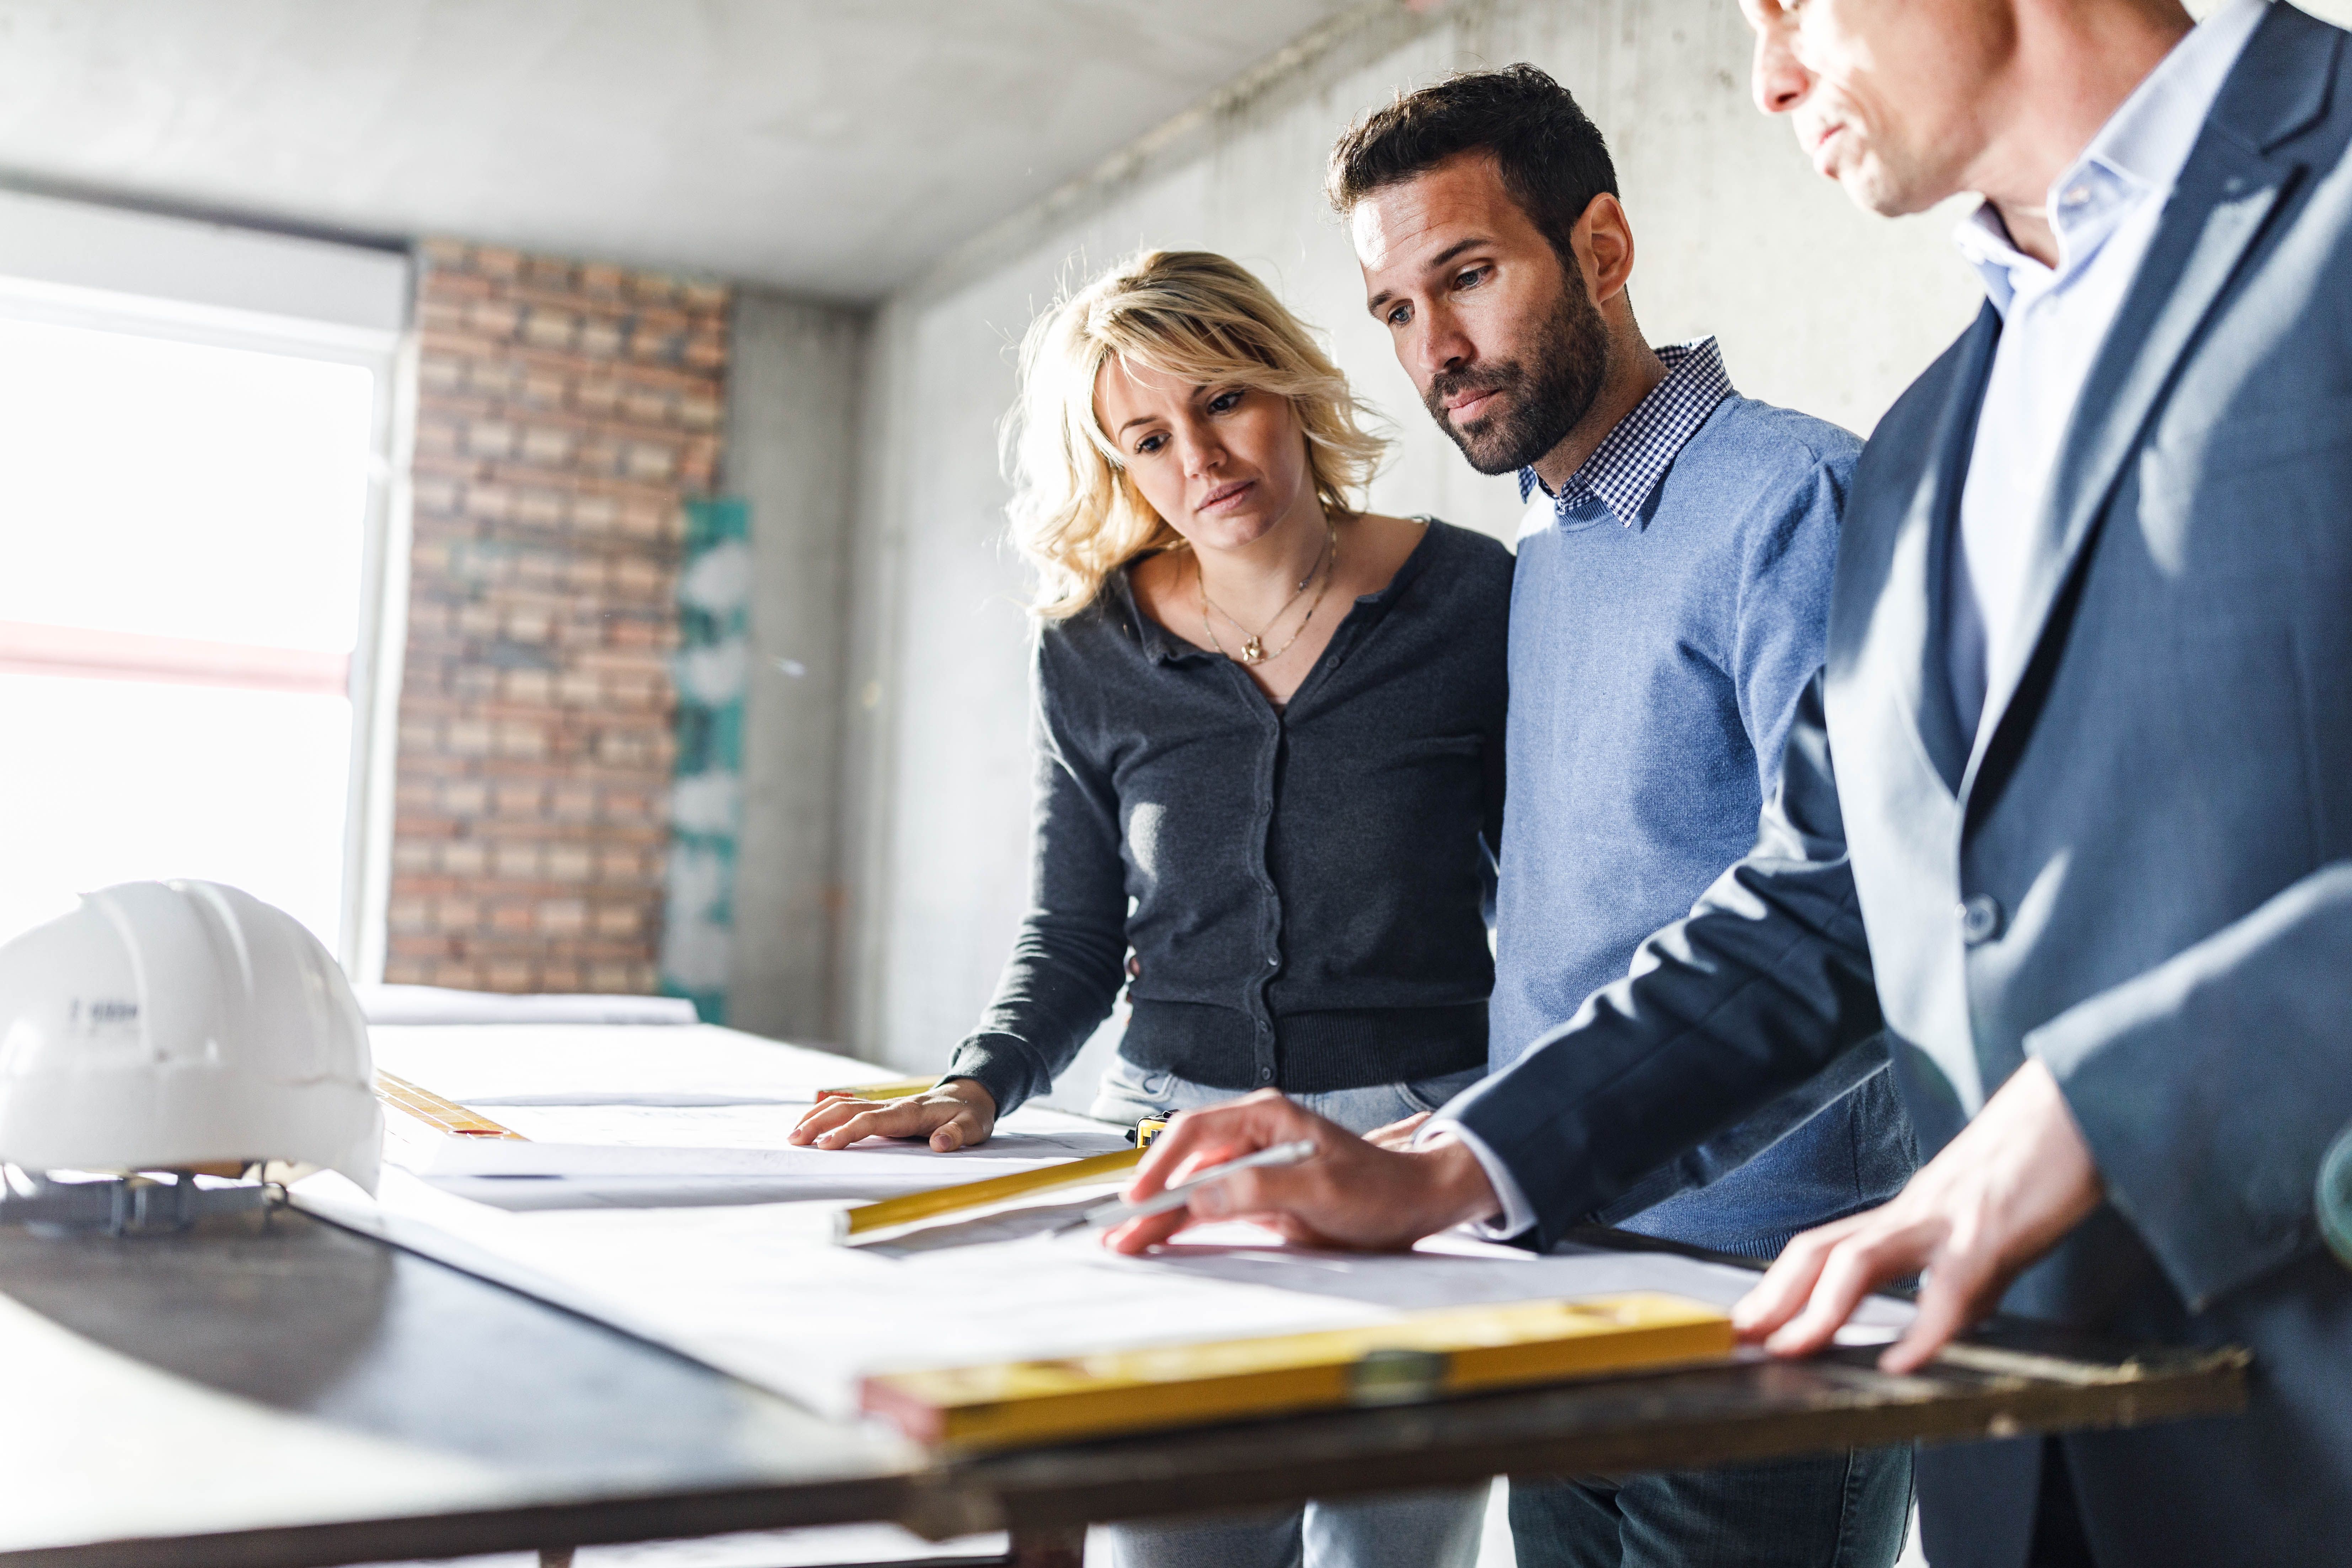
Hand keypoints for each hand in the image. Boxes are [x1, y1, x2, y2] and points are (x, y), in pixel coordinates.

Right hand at [788, 1078, 997, 1151]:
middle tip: (794, 1140)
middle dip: (819, 1123)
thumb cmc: (971, 1115)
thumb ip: (958, 1135)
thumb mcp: (973, 1127)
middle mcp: (893, 1106)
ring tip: (793, 1134)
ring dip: (818, 1117)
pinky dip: (828, 1112)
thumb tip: (940, 1144)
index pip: (871, 1121)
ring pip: (845, 1106)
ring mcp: (887, 1106)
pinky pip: (851, 1107)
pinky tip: (812, 1122)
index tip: (824, 1145)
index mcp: (910, 1111)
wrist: (973, 1095)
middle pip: (848, 1110)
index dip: (847, 1133)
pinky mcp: (884, 1110)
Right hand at [1101, 1089, 1500, 1253]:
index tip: (1138, 1197)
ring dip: (1160, 1215)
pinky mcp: (1257, 1194)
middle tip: (1116, 1232)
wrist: (1414, 1204)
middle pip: (1186, 1162)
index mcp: (1267, 1117)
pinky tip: (1158, 1240)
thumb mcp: (1323, 1191)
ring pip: (1193, 1188)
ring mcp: (1253, 1164)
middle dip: (1149, 1197)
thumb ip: (1261, 1189)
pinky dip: (1183, 1223)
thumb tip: (1202, 1194)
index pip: (1197, 1131)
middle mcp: (1254, 1136)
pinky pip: (1211, 1206)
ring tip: (1125, 1243)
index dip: (1161, 1164)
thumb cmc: (1379, 1190)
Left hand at [1731, 1057, 2103, 1373]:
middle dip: (1775, 1298)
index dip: (1784, 1285)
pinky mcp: (1995, 1229)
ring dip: (1820, 1310)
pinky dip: (1923, 1330)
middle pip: (1822, 1249)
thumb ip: (1959, 1269)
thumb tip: (1942, 1317)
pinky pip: (1950, 1286)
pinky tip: (1903, 1363)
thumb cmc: (2043, 1158)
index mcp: (1914, 1210)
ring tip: (1792, 1351)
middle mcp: (1917, 1209)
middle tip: (1740, 1338)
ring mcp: (1950, 1216)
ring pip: (1862, 1259)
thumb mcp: (1989, 1222)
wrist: (2084, 1099)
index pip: (1829, 1246)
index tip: (1752, 1322)